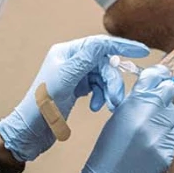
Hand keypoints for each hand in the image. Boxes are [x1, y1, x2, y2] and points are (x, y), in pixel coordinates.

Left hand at [0, 35, 148, 161]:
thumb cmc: (41, 105)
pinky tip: (96, 107)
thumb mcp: (65, 78)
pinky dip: (101, 96)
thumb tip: (104, 41)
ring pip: (103, 77)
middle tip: (116, 99)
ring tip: (108, 106)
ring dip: (108, 91)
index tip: (143, 51)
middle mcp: (72, 60)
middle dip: (113, 81)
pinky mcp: (77, 89)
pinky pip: (98, 88)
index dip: (123, 46)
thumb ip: (86, 59)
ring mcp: (75, 75)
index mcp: (67, 52)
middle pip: (104, 63)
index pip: (100, 43)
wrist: (30, 130)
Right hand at [74, 65, 173, 172]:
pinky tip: (154, 144)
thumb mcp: (117, 118)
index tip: (164, 76)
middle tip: (162, 101)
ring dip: (168, 118)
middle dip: (167, 96)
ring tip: (154, 128)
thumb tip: (154, 91)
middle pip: (169, 94)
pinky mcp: (167, 153)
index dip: (161, 76)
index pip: (155, 79)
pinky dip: (167, 137)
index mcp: (131, 105)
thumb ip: (136, 102)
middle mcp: (148, 118)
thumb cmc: (107, 151)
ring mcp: (160, 136)